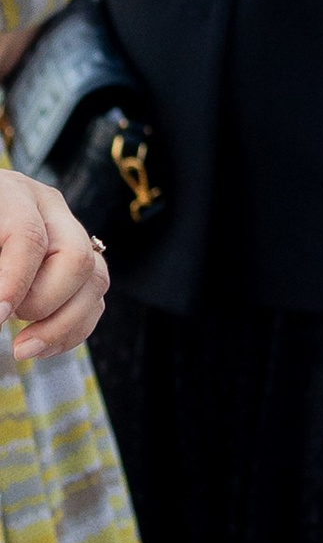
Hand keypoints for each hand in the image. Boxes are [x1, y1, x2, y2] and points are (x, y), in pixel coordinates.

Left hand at [0, 172, 108, 358]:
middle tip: (6, 318)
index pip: (29, 236)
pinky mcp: (76, 264)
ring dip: (61, 325)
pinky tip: (38, 347)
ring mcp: (70, 234)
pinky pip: (93, 301)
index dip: (14, 282)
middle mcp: (49, 210)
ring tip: (22, 348)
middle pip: (76, 257)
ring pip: (95, 281)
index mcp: (10, 194)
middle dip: (42, 303)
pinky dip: (69, 331)